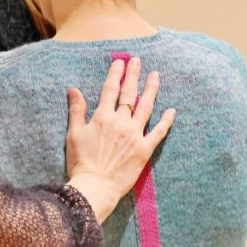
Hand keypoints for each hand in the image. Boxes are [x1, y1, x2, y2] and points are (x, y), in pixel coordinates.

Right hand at [65, 57, 175, 223]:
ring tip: (156, 76)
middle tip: (139, 61)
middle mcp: (121, 122)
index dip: (115, 74)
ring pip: (146, 107)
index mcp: (102, 117)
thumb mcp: (74, 133)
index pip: (110, 89)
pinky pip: (158, 132)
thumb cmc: (80, 160)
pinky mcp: (145, 149)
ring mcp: (135, 135)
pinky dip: (166, 121)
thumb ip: (76, 110)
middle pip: (129, 94)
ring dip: (151, 90)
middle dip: (134, 75)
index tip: (120, 62)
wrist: (95, 185)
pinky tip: (172, 110)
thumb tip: (74, 89)